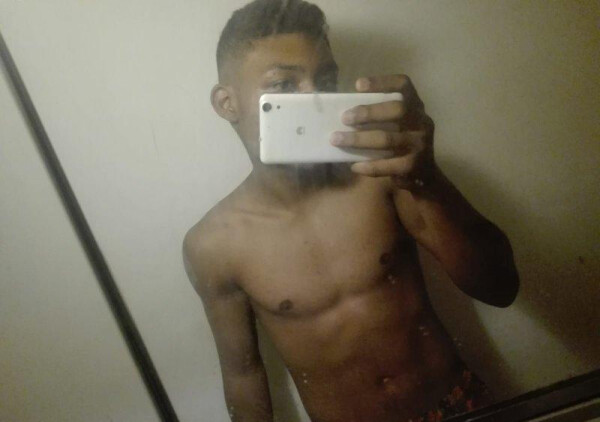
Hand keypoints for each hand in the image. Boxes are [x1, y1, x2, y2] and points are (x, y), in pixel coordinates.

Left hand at [330, 74, 435, 189]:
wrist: (424, 175)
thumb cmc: (401, 142)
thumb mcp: (397, 124)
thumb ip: (379, 115)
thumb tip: (344, 111)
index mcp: (415, 106)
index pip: (404, 85)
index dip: (383, 82)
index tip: (358, 85)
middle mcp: (421, 122)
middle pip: (398, 109)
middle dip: (368, 112)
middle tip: (344, 118)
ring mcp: (420, 144)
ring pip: (388, 139)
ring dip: (359, 139)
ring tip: (337, 140)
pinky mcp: (414, 166)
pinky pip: (388, 165)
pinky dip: (369, 166)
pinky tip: (354, 166)